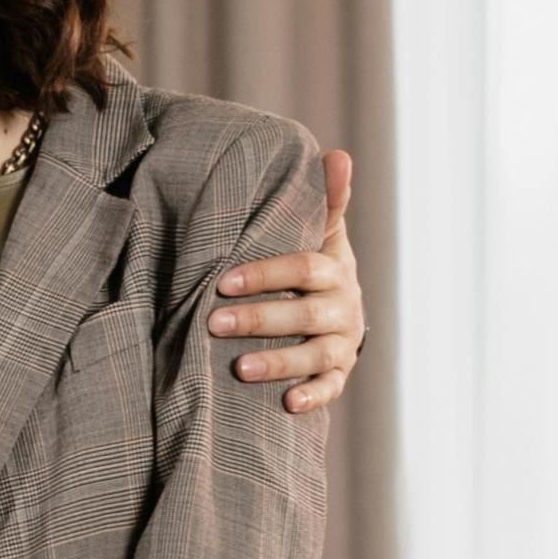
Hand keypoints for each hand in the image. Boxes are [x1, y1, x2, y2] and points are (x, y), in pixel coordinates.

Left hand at [209, 147, 366, 412]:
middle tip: (213, 322)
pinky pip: (332, 389)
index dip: (265, 274)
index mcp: (336, 269)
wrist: (341, 310)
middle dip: (259, 319)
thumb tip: (337, 154)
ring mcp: (343, 344)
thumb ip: (324, 201)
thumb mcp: (322, 233)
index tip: (223, 281)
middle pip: (304, 315)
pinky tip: (287, 404)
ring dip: (279, 362)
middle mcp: (344, 307)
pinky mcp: (338, 374)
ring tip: (239, 369)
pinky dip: (313, 397)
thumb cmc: (316, 266)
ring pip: (316, 356)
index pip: (304, 268)